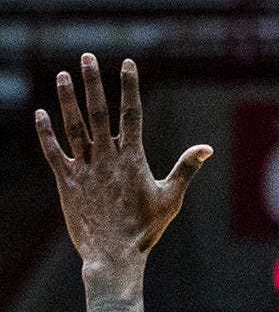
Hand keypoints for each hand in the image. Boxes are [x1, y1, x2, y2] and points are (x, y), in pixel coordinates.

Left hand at [37, 55, 210, 274]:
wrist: (113, 254)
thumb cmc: (145, 229)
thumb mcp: (171, 198)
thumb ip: (185, 169)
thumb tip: (206, 149)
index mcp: (132, 159)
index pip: (132, 113)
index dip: (129, 86)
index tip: (126, 63)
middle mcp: (106, 158)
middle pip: (98, 112)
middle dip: (93, 82)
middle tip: (87, 57)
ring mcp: (85, 169)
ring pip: (73, 126)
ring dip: (67, 100)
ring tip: (62, 76)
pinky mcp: (66, 182)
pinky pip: (53, 152)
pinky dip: (45, 132)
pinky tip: (39, 113)